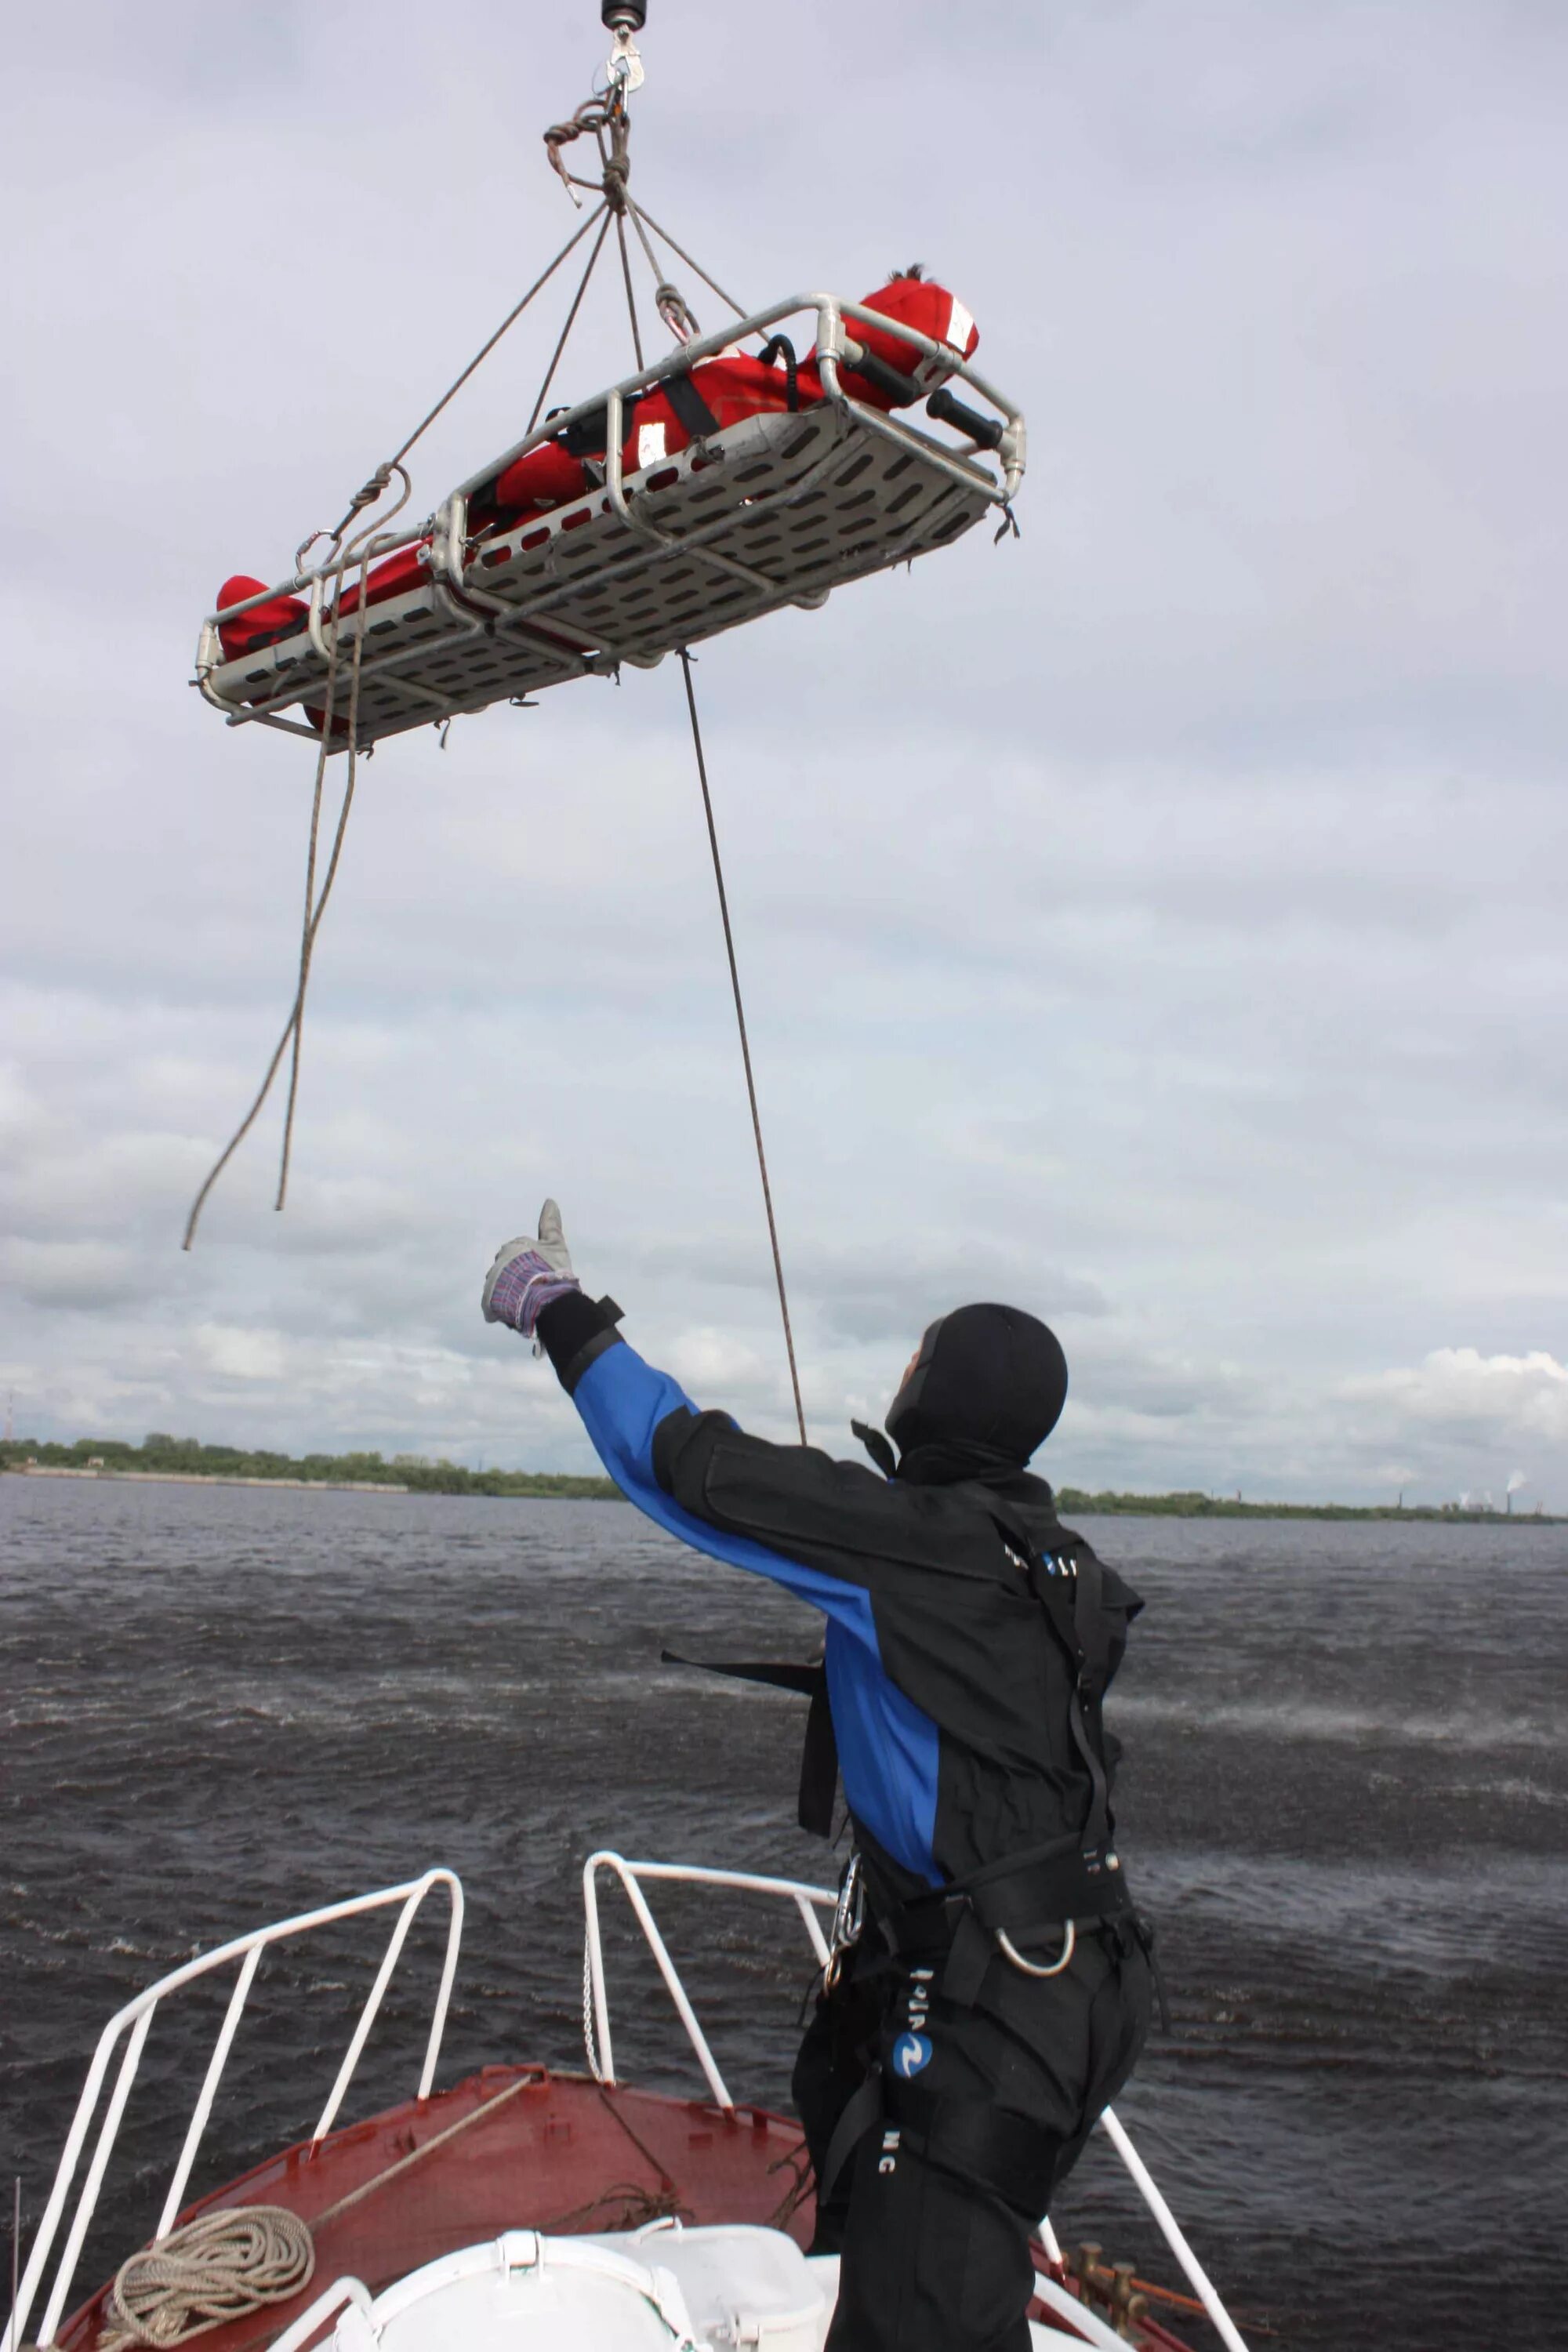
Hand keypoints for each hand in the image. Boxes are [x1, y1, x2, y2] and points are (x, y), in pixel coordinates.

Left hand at [481, 1199, 581, 1336]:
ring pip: (501, 1291)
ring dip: (511, 1297)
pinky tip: (518, 1314)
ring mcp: (492, 1284)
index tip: (542, 1275)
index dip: (532, 1266)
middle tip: (535, 1291)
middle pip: (508, 1272)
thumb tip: (550, 1201)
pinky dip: (504, 1313)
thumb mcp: (556, 1243)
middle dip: (518, 1280)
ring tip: (528, 1304)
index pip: (518, 1255)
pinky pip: (493, 1309)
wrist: (545, 1298)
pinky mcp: (488, 1303)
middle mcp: (498, 1262)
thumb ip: (550, 1223)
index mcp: (512, 1247)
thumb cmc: (552, 1269)